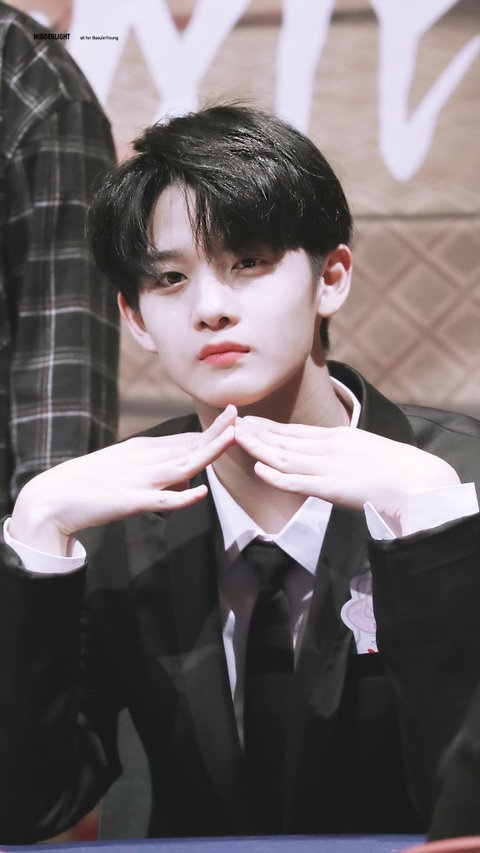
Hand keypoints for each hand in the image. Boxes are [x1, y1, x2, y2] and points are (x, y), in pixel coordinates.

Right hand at [11, 406, 236, 554]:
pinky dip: (182, 497)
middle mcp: (144, 460)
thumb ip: (160, 473)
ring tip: (231, 439)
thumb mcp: (129, 471)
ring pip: (182, 466)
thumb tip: (190, 482)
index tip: (235, 422)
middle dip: (216, 433)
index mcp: (143, 450)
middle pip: (188, 446)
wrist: (55, 497)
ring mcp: (139, 480)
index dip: (212, 432)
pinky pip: (161, 501)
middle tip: (240, 416)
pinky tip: (201, 492)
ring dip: (209, 452)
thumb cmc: (92, 485)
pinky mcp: (130, 502)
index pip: (185, 440)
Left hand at [235, 416, 459, 527]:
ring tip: (234, 437)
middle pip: (283, 439)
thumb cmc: (394, 470)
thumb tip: (327, 456)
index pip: (294, 431)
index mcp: (336, 438)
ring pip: (284, 456)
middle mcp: (328, 448)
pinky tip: (259, 470)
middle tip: (229, 422)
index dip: (268, 426)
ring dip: (258, 447)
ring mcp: (328, 467)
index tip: (247, 421)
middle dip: (255, 431)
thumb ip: (341, 453)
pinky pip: (299, 482)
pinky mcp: (332, 487)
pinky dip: (277, 477)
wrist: (417, 481)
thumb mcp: (362, 451)